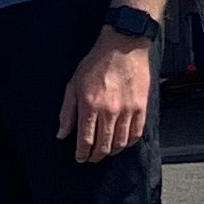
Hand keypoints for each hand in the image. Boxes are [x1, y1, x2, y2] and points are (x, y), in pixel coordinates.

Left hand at [56, 31, 151, 163]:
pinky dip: (128, 143)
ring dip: (111, 151)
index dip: (82, 153)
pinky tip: (122, 143)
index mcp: (90, 105)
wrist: (124, 45)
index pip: (85, 139)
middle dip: (95, 156)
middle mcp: (109, 111)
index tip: (80, 157)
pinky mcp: (141, 107)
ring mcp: (127, 110)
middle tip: (92, 158)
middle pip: (103, 146)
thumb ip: (67, 111)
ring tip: (106, 151)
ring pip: (120, 143)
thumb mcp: (74, 84)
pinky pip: (136, 134)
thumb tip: (62, 134)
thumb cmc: (98, 62)